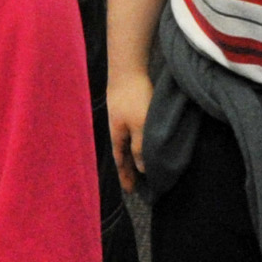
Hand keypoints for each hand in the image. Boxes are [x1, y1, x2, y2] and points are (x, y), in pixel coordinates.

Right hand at [106, 62, 151, 194]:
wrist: (127, 70)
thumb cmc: (134, 99)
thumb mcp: (140, 126)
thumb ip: (140, 147)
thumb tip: (141, 168)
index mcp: (118, 138)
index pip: (122, 162)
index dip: (126, 176)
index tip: (130, 191)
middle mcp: (118, 131)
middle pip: (123, 155)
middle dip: (128, 170)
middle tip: (134, 186)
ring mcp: (122, 120)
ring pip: (127, 145)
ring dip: (133, 157)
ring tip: (141, 168)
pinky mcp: (128, 110)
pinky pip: (131, 134)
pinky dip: (136, 143)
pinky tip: (143, 143)